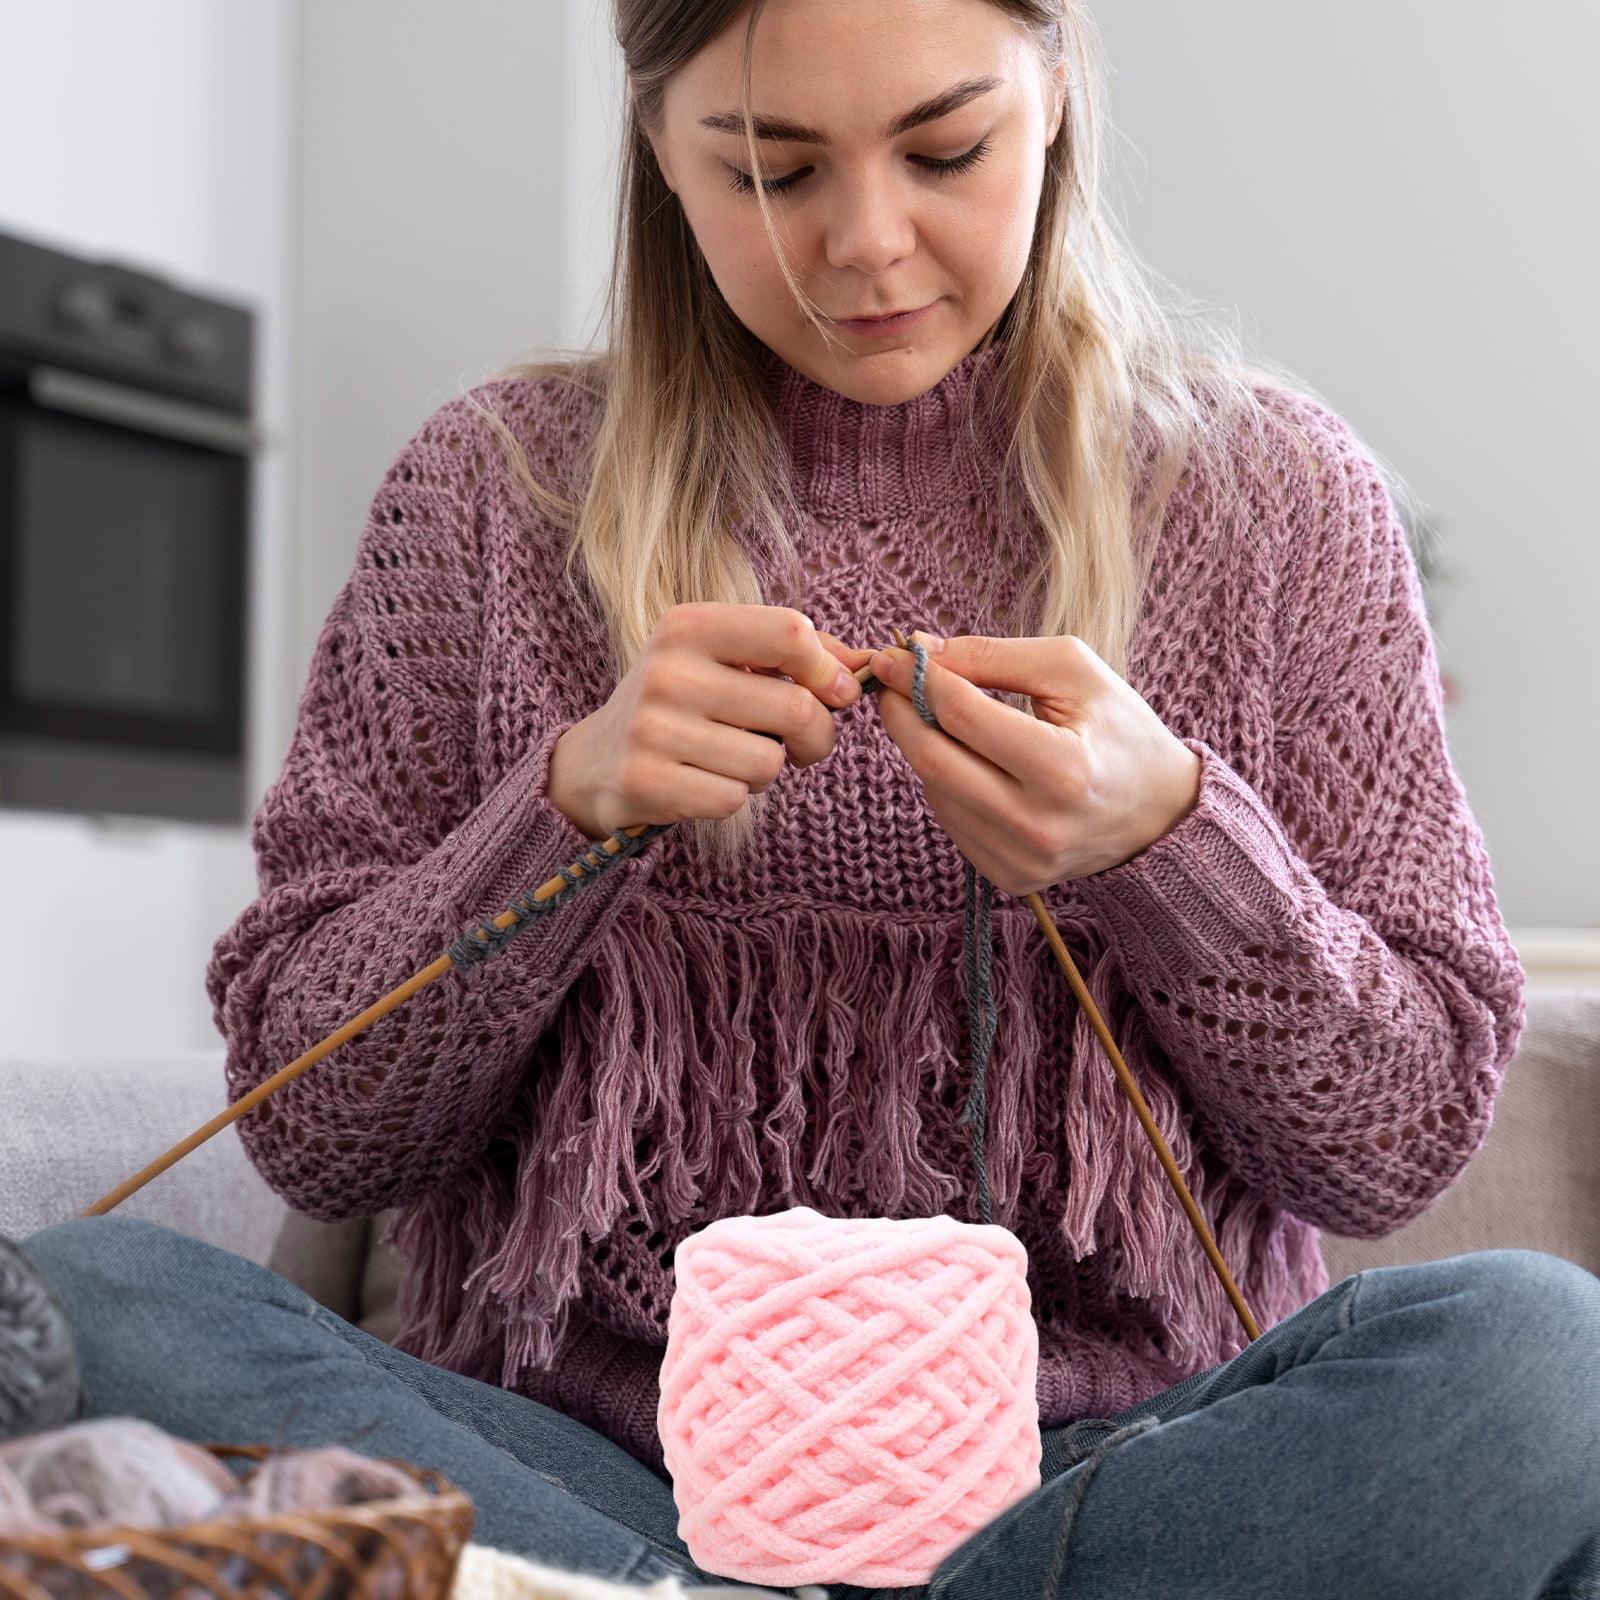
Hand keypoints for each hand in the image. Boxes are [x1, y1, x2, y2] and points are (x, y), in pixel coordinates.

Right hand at [546, 603, 866, 837]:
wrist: (596, 760)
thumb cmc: (683, 702)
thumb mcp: (726, 659)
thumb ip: (796, 654)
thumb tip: (864, 665)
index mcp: (689, 624)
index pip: (791, 632)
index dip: (827, 669)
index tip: (833, 692)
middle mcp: (668, 670)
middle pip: (795, 706)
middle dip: (816, 735)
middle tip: (801, 744)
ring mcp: (652, 727)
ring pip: (769, 761)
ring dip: (767, 770)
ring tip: (733, 758)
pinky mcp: (646, 781)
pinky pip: (733, 799)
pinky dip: (732, 798)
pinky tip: (704, 783)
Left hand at [867, 631, 1200, 895]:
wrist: (1161, 812)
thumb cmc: (1118, 729)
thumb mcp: (1073, 671)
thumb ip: (993, 656)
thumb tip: (919, 651)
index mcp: (1064, 769)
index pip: (963, 715)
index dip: (918, 679)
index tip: (892, 654)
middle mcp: (1038, 824)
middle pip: (934, 760)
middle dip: (901, 714)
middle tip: (890, 683)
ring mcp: (1021, 859)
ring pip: (936, 791)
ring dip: (925, 747)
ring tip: (943, 719)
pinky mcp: (1008, 878)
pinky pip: (951, 820)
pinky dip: (947, 784)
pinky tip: (972, 764)